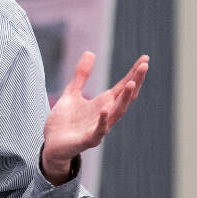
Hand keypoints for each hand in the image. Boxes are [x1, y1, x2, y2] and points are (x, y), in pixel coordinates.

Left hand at [41, 51, 148, 182]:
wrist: (51, 145)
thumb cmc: (64, 122)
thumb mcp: (72, 93)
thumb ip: (82, 75)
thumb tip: (90, 52)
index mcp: (103, 103)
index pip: (122, 87)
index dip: (134, 73)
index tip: (145, 59)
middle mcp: (105, 115)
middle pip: (125, 97)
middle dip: (135, 82)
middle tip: (144, 66)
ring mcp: (99, 128)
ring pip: (116, 113)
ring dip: (125, 99)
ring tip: (132, 83)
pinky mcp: (88, 140)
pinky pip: (98, 131)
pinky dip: (102, 121)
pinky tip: (105, 109)